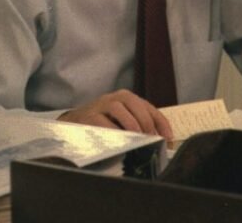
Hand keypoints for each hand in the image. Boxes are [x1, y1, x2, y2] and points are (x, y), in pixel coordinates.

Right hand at [58, 89, 172, 139]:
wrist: (74, 123)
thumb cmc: (104, 123)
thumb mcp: (123, 120)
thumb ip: (140, 126)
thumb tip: (161, 142)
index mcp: (128, 98)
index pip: (150, 109)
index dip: (162, 124)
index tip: (167, 139)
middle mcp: (116, 98)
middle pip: (138, 107)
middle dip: (148, 126)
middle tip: (153, 141)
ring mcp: (102, 105)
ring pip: (122, 112)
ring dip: (133, 128)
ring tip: (139, 141)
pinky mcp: (90, 116)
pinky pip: (104, 124)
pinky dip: (114, 133)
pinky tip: (121, 143)